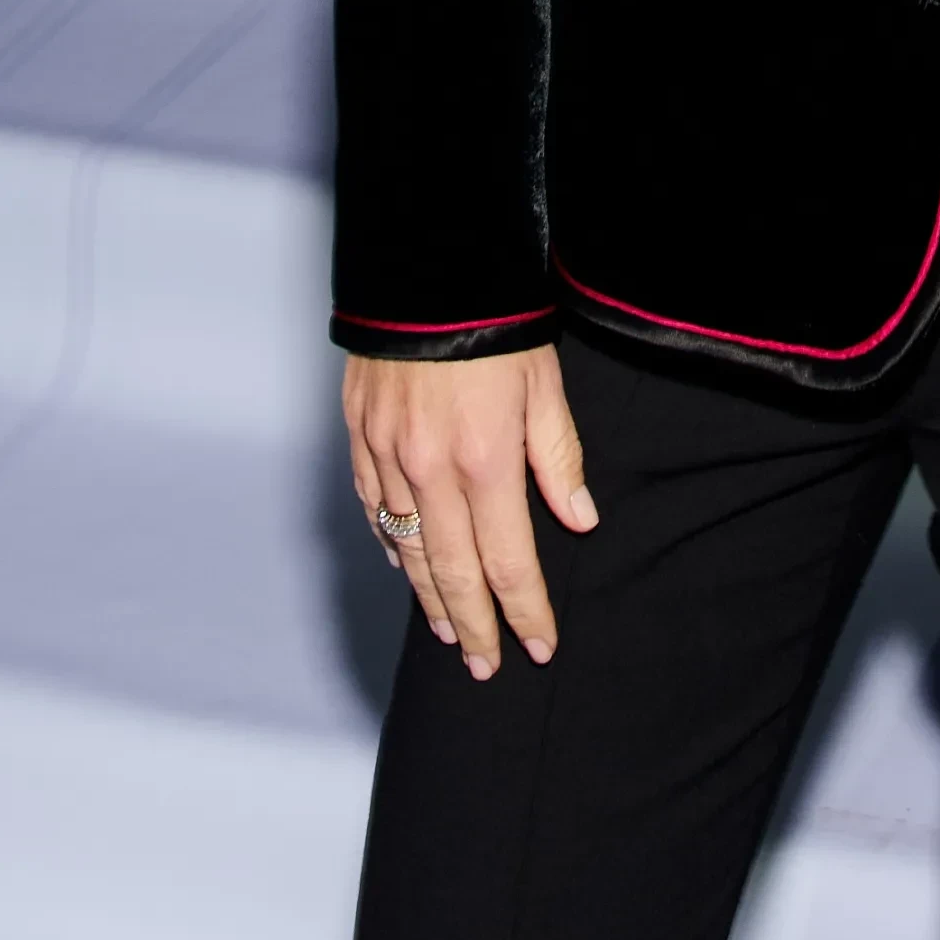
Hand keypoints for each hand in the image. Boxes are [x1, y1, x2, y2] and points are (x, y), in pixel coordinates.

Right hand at [342, 343, 596, 679]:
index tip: (538, 646)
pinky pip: (374, 510)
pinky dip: (393, 546)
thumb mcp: (544, 387)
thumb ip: (558, 458)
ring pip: (409, 551)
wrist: (424, 272)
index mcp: (485, 462)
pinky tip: (407, 567)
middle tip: (488, 667)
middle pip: (453, 572)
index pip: (507, 561)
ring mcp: (388, 458)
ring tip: (452, 634)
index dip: (524, 610)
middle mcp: (430, 471)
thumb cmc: (495, 323)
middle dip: (475, 626)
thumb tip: (579, 520)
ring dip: (431, 599)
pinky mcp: (360, 439)